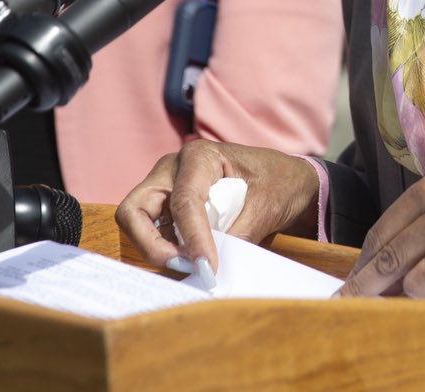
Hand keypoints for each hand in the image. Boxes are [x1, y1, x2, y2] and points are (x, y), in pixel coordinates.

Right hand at [116, 139, 319, 274]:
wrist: (289, 182)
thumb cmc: (280, 182)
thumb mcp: (266, 206)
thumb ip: (239, 232)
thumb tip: (210, 265)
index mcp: (200, 157)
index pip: (184, 201)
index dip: (192, 238)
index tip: (206, 267)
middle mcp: (173, 169)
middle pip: (136, 209)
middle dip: (150, 243)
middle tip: (182, 266)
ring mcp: (167, 188)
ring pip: (138, 223)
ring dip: (158, 250)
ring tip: (193, 267)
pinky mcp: (170, 209)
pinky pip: (154, 233)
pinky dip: (166, 251)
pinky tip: (191, 262)